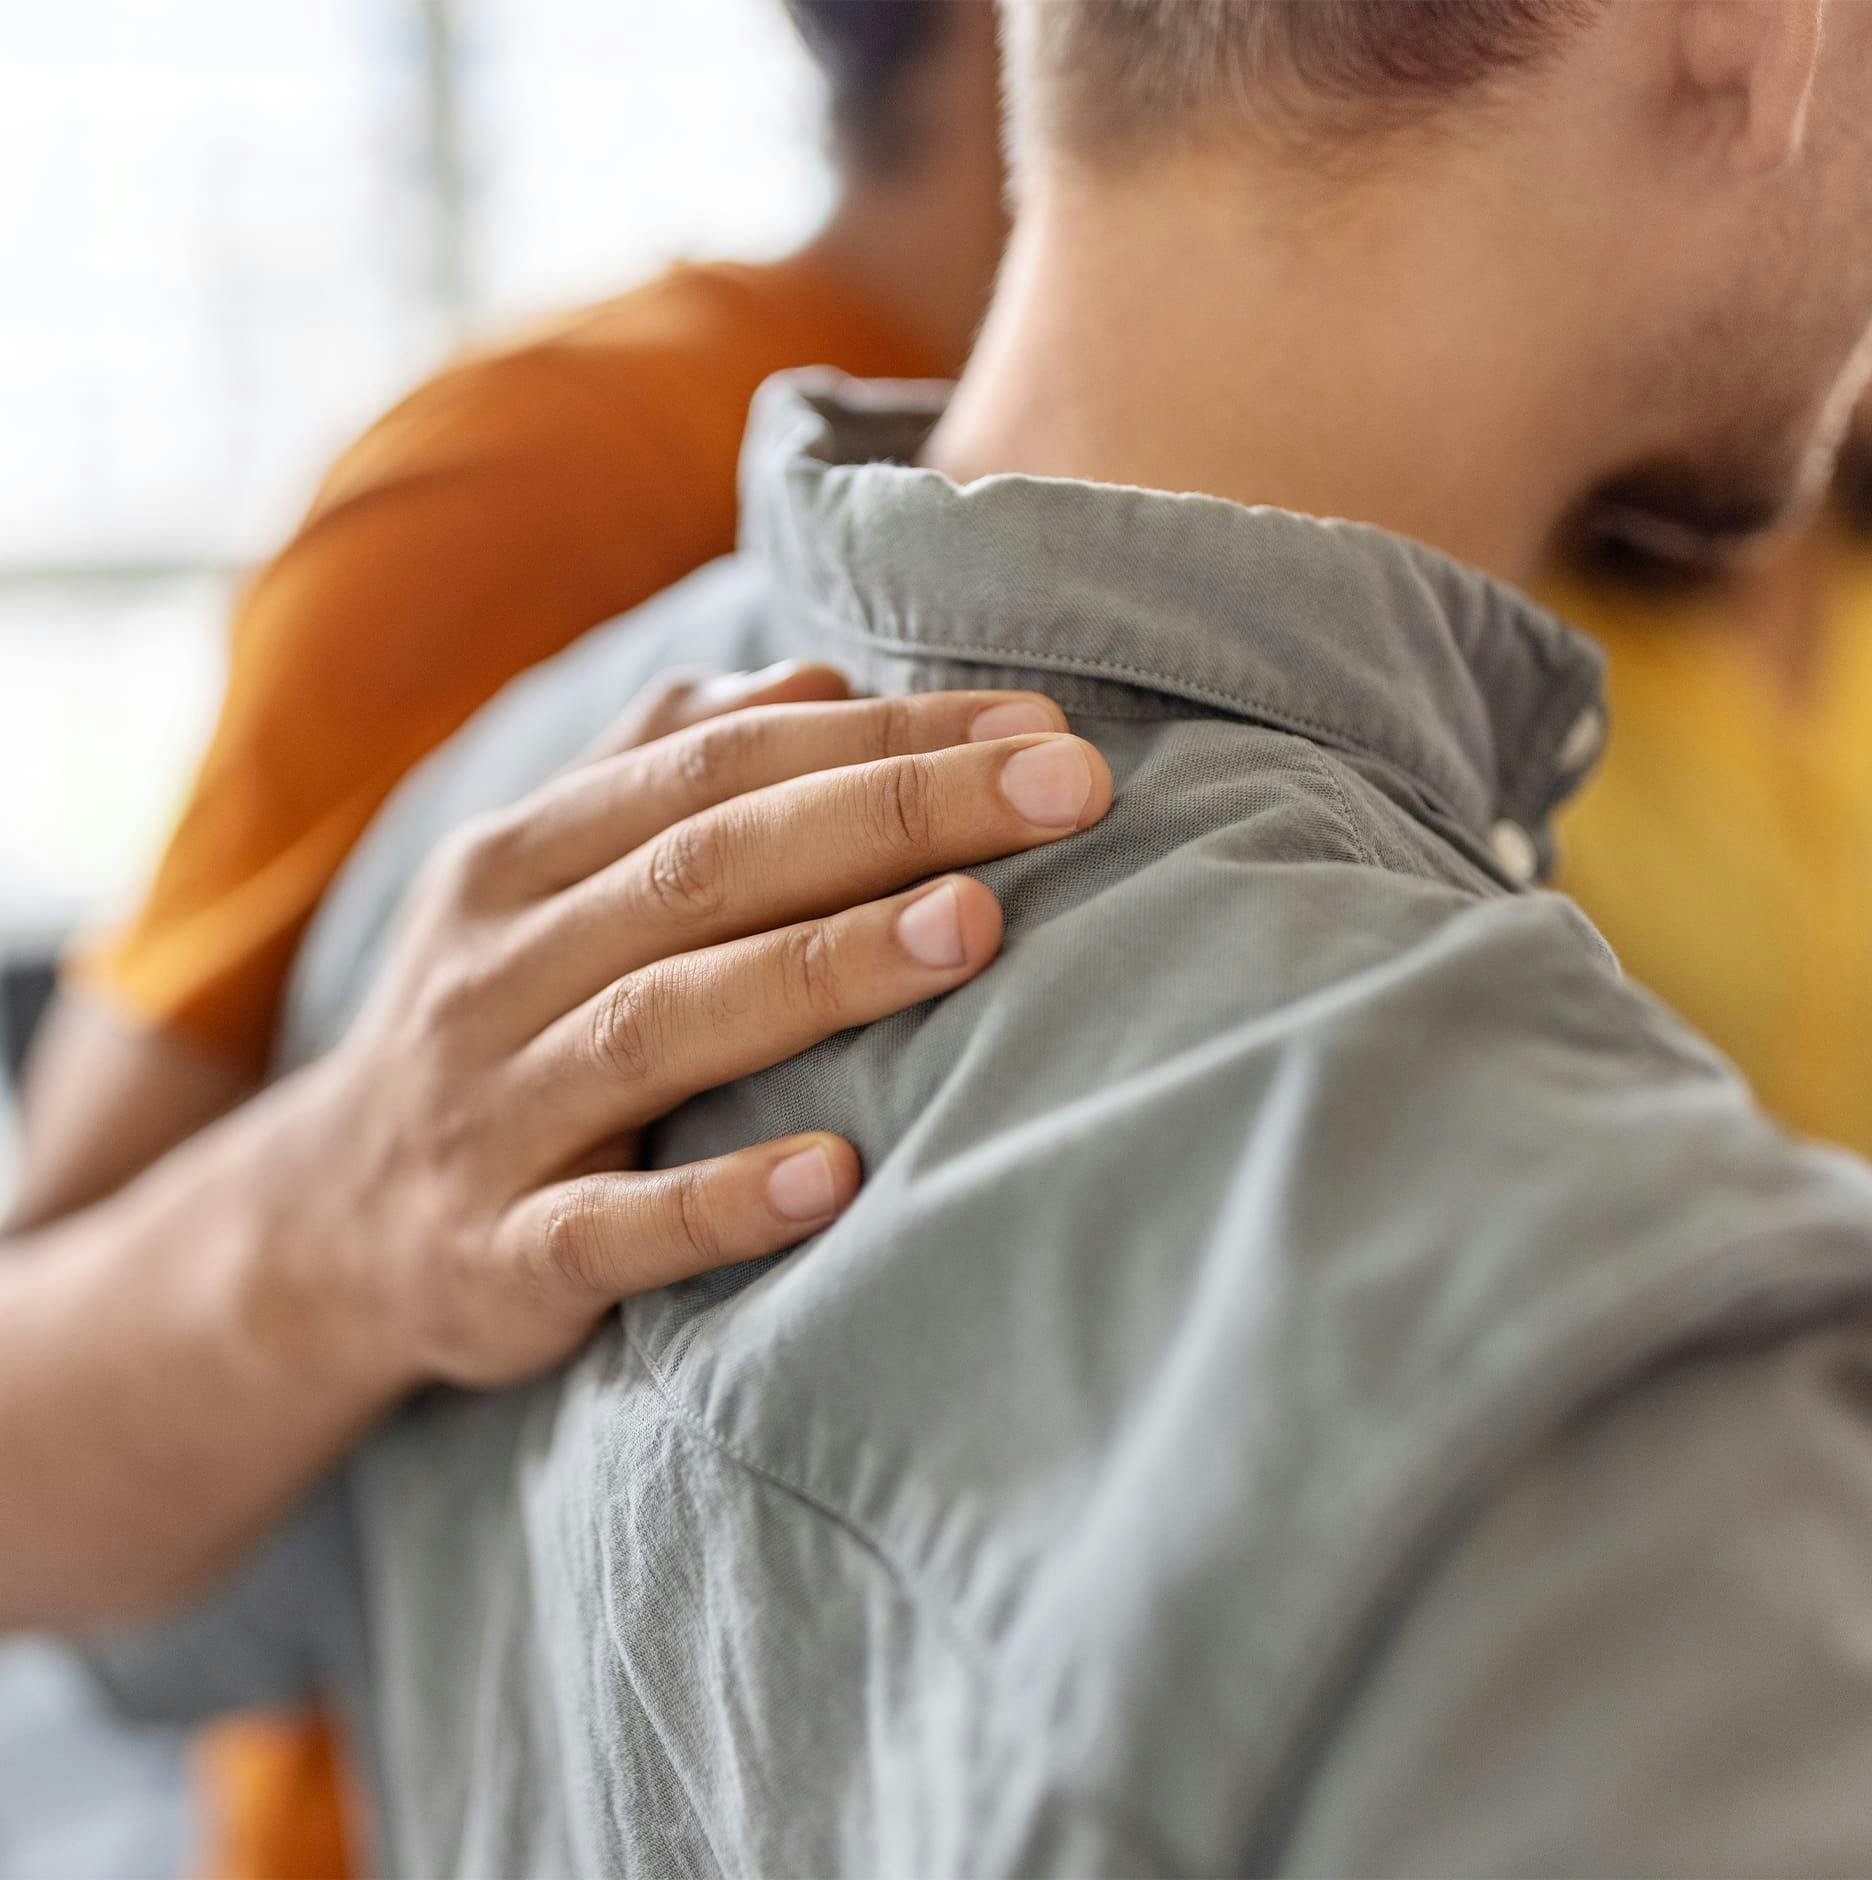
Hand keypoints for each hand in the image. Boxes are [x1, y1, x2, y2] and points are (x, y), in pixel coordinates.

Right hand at [273, 663, 1112, 1387]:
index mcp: (524, 857)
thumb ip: (664, 767)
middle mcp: (500, 967)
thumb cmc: (495, 1019)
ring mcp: (492, 1114)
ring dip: (822, 971)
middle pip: (705, 868)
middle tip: (1066, 791)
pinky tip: (835, 1177)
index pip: (719, 766)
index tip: (1039, 730)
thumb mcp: (542, 877)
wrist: (323, 1227)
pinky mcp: (500, 1257)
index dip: (881, 739)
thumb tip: (819, 679)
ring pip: (662, 1024)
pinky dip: (719, 1200)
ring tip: (973, 929)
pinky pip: (611, 1227)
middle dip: (892, 814)